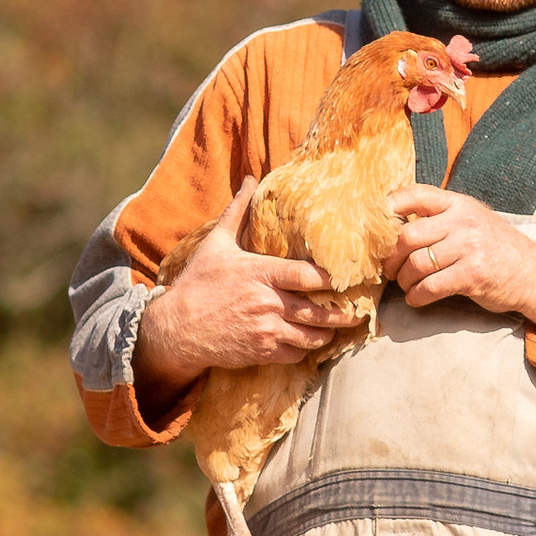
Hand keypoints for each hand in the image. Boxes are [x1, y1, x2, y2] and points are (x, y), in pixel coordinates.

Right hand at [135, 185, 350, 413]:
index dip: (332, 279)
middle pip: (318, 312)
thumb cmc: (198, 283)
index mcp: (260, 274)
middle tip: (358, 312)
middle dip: (343, 314)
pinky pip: (294, 354)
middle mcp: (267, 303)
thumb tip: (249, 180)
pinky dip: (304, 349)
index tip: (347, 278)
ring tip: (336, 329)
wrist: (177, 328)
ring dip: (326, 334)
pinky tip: (307, 342)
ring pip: (310, 337)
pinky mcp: (261, 352)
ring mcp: (266, 330)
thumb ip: (237, 212)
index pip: (307, 276)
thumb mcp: (216, 244)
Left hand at [388, 186, 535, 342]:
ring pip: (416, 264)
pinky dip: (417, 296)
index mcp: (459, 203)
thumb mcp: (474, 220)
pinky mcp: (472, 275)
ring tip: (405, 285)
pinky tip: (417, 298)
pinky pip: (430, 287)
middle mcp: (463, 221)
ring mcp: (468, 247)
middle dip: (391, 257)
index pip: (415, 194)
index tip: (376, 226)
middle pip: (407, 235)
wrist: (535, 275)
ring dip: (403, 280)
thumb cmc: (498, 249)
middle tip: (388, 269)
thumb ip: (442, 218)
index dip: (389, 207)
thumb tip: (397, 226)